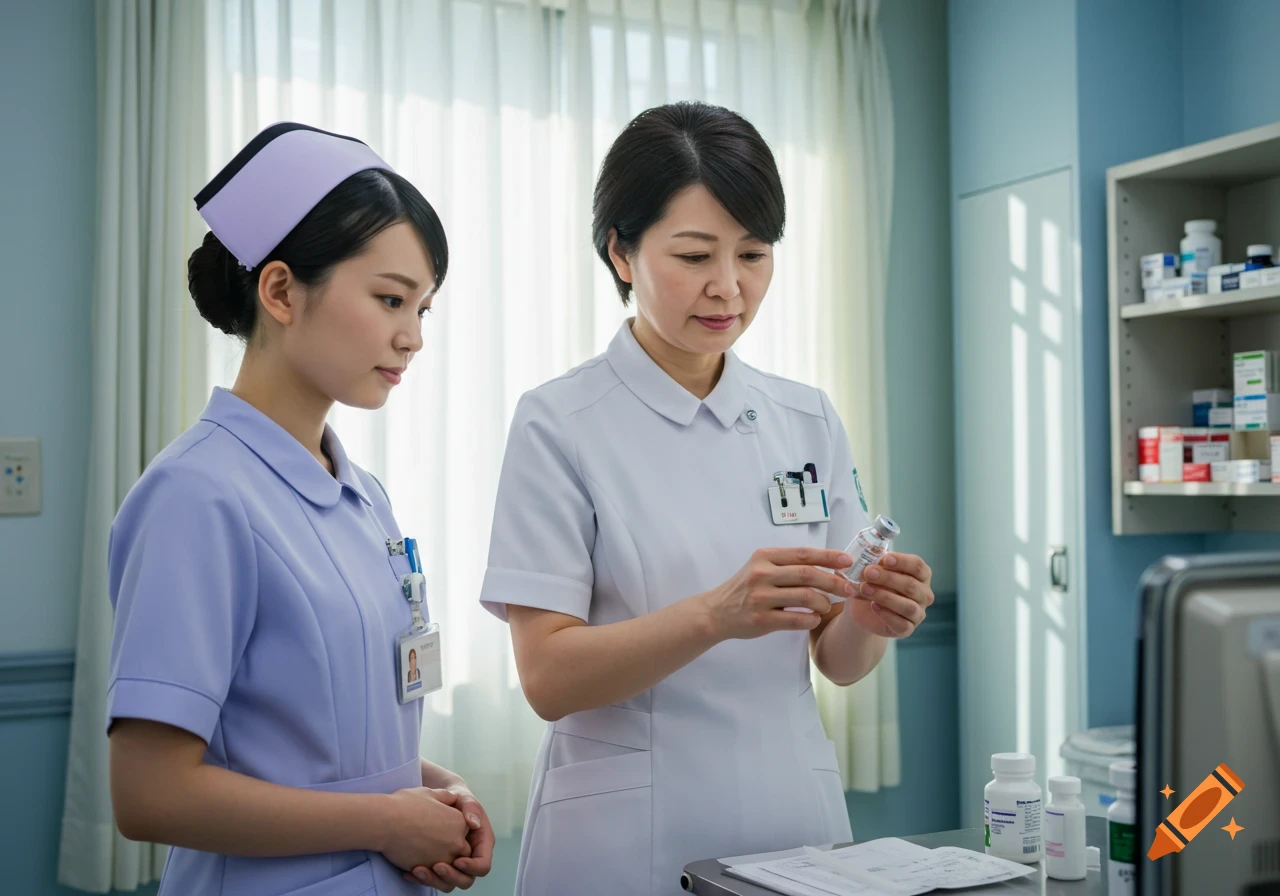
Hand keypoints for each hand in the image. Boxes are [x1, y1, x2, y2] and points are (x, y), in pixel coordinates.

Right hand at [380, 787, 470, 877]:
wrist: (385, 821)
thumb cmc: (406, 804)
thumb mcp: (430, 793)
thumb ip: (445, 797)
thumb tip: (452, 798)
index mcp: (460, 822)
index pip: (465, 832)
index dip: (452, 831)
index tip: (437, 829)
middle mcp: (457, 841)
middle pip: (462, 852)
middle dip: (450, 849)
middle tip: (430, 843)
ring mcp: (444, 858)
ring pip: (450, 867)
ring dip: (439, 864)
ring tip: (422, 855)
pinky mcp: (429, 870)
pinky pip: (434, 876)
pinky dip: (426, 872)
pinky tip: (413, 864)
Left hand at [404, 786, 493, 890]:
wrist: (438, 801)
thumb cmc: (456, 798)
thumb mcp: (464, 798)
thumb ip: (470, 808)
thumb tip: (474, 824)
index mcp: (481, 844)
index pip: (483, 865)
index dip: (471, 866)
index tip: (457, 859)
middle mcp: (470, 858)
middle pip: (466, 880)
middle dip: (451, 876)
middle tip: (436, 866)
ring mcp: (454, 864)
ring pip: (447, 884)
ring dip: (433, 880)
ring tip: (417, 869)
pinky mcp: (439, 865)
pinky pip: (432, 879)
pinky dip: (420, 878)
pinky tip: (408, 872)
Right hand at [702, 548, 855, 639]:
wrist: (717, 612)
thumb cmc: (745, 588)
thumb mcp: (761, 567)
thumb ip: (788, 565)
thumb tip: (828, 566)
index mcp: (765, 557)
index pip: (803, 554)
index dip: (828, 556)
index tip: (848, 561)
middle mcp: (762, 574)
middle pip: (807, 574)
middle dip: (833, 581)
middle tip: (848, 588)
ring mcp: (761, 597)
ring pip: (804, 597)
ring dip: (823, 602)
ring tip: (827, 606)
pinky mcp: (761, 619)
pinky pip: (795, 619)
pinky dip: (811, 619)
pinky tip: (814, 619)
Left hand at [845, 552, 932, 637]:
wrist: (863, 609)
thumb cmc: (873, 584)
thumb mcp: (871, 571)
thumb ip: (873, 563)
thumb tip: (869, 554)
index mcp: (920, 575)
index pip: (917, 565)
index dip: (902, 561)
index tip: (884, 559)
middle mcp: (924, 594)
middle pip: (912, 585)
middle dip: (888, 578)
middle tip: (868, 573)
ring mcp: (918, 613)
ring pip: (908, 606)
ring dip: (885, 596)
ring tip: (865, 589)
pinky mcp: (907, 629)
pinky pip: (902, 624)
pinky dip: (886, 614)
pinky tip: (873, 606)